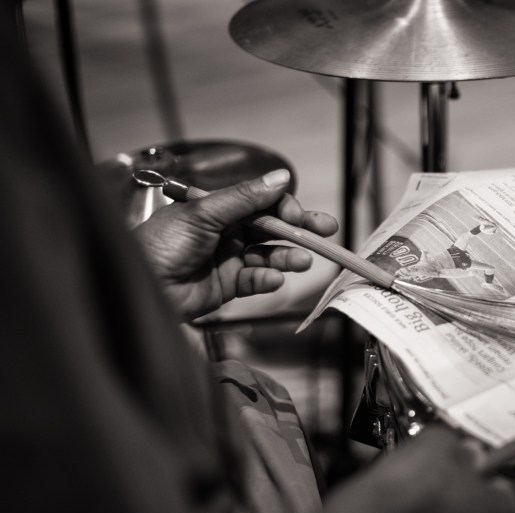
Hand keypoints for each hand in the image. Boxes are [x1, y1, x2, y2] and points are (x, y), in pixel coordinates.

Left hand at [135, 169, 338, 319]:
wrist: (140, 286)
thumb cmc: (160, 244)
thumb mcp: (203, 213)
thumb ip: (244, 198)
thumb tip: (281, 178)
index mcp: (218, 208)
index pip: (262, 203)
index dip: (283, 208)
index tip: (297, 216)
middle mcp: (227, 231)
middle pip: (272, 228)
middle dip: (300, 230)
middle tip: (327, 232)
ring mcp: (229, 259)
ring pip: (269, 255)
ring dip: (287, 257)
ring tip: (303, 261)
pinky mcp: (228, 286)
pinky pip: (256, 280)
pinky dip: (267, 279)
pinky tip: (273, 278)